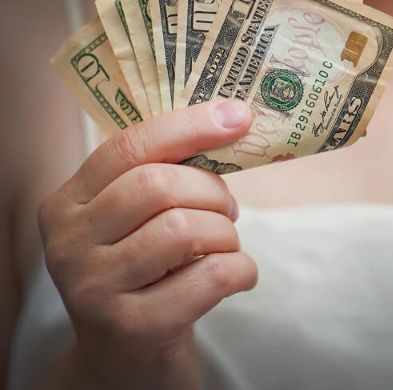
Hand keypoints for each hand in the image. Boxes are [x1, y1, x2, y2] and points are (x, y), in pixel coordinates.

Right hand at [38, 100, 256, 389]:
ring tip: (226, 247)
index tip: (238, 116)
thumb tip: (231, 119)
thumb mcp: (137, 221)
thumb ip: (164, 176)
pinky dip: (241, 269)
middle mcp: (68, 244)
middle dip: (213, 191)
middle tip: (229, 210)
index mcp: (68, 204)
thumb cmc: (145, 274)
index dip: (188, 127)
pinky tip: (238, 276)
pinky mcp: (132, 327)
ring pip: (184, 229)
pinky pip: (209, 277)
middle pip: (158, 186)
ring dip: (226, 234)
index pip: (128, 146)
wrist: (125, 360)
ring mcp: (94, 289)